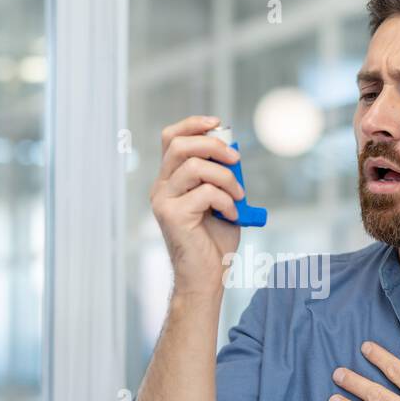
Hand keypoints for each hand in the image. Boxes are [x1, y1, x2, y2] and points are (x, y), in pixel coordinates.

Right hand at [149, 115, 244, 295]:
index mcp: (170, 180)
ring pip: (194, 166)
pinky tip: (231, 215)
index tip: (218, 124)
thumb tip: (232, 150)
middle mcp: (161, 188)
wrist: (207, 276)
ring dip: (225, 178)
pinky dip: (226, 201)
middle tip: (236, 160)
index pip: (171, 139)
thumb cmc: (214, 242)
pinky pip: (205, 193)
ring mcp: (163, 201)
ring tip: (238, 196)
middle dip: (213, 145)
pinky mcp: (172, 215)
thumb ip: (222, 176)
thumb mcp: (222, 200)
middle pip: (179, 145)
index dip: (193, 125)